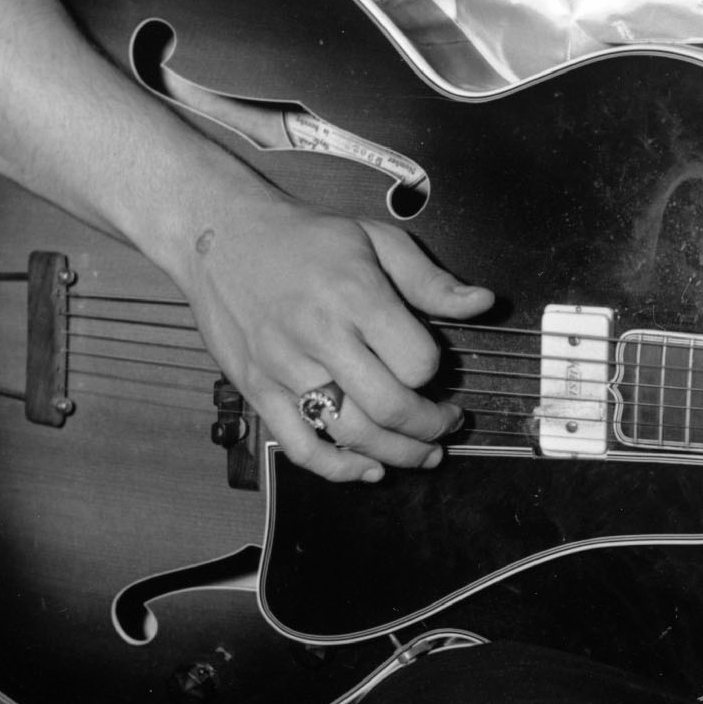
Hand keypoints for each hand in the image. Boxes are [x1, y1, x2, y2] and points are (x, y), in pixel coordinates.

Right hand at [180, 190, 495, 483]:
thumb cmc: (304, 237)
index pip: (417, 361)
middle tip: (447, 424)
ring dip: (398, 455)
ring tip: (423, 453)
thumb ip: (431, 281)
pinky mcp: (257, 389)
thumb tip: (482, 303)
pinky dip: (339, 469)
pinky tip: (368, 469)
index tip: (438, 368)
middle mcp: (318, 336)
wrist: (220, 234)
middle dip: (430, 426)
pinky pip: (300, 446)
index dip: (437, 371)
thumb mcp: (376, 239)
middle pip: (390, 407)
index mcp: (354, 296)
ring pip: (351, 434)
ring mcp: (284, 368)